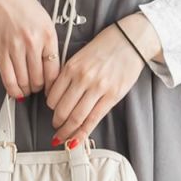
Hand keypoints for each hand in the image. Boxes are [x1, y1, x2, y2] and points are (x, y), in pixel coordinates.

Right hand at [0, 0, 61, 98]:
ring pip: (23, 81)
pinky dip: (13, 89)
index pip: (54, 71)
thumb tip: (52, 72)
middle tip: (37, 88)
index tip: (51, 90)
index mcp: (48, 36)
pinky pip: (7, 78)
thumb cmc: (24, 8)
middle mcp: (32, 43)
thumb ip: (50, 45)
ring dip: (26, 90)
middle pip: (38, 79)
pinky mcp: (0, 50)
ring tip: (27, 89)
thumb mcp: (46, 22)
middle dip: (39, 89)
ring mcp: (15, 47)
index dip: (53, 86)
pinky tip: (16, 92)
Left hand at [45, 14, 159, 146]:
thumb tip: (57, 96)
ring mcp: (98, 88)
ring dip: (67, 131)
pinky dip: (83, 133)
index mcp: (71, 67)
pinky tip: (76, 140)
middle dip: (57, 123)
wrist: (130, 40)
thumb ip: (68, 75)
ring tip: (64, 136)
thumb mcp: (80, 56)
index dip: (49, 109)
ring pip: (76, 117)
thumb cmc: (105, 47)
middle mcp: (82, 78)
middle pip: (62, 110)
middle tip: (56, 128)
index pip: (53, 96)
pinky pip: (93, 119)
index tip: (52, 113)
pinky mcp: (112, 95)